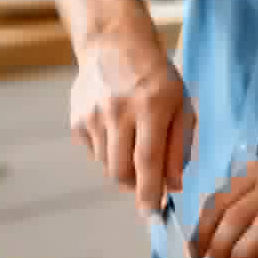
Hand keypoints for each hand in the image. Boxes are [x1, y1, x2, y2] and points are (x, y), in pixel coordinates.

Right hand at [68, 28, 194, 217]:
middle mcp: (118, 112)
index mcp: (151, 107)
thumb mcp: (180, 105)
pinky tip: (117, 132)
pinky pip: (94, 152)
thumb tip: (174, 185)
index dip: (150, 191)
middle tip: (147, 185)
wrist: (114, 44)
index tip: (152, 212)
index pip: (148, 160)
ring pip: (106, 164)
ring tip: (135, 148)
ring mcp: (93, 115)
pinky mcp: (77, 119)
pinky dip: (108, 153)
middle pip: (122, 169)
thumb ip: (179, 146)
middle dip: (135, 186)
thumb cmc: (156, 77)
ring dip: (123, 169)